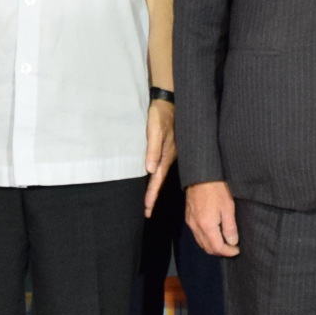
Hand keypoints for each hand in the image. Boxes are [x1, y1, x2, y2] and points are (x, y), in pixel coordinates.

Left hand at [142, 98, 176, 216]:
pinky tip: (153, 179)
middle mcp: (167, 158)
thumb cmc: (160, 115)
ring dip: (154, 188)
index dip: (151, 195)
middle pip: (159, 181)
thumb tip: (150, 170)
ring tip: (148, 201)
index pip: (157, 180)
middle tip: (147, 212)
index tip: (147, 209)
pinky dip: (156, 177)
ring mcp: (168, 154)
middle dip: (153, 196)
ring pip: (160, 175)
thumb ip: (153, 149)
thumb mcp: (155, 130)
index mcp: (165, 156)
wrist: (169, 102)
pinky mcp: (167, 149)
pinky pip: (161, 167)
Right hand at [186, 179, 239, 257]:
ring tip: (224, 242)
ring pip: (201, 243)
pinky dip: (206, 239)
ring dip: (212, 246)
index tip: (237, 250)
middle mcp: (196, 228)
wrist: (201, 175)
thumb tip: (233, 242)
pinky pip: (196, 235)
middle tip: (232, 248)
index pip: (217, 248)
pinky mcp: (188, 218)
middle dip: (220, 251)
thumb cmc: (216, 190)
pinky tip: (214, 234)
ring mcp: (190, 223)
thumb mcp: (228, 208)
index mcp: (206, 226)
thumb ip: (230, 227)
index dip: (228, 252)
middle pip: (207, 248)